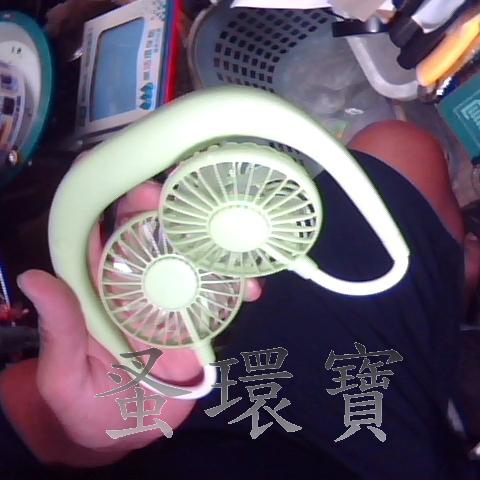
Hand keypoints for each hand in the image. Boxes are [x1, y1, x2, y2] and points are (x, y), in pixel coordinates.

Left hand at [0, 181, 260, 466]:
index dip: (113, 204)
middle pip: (152, 235)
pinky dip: (238, 289)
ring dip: (212, 244)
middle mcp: (139, 285)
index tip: (133, 183)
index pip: (103, 235)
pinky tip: (250, 290)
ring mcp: (174, 300)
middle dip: (167, 209)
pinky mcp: (200, 322)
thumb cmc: (88, 404)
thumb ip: (60, 331)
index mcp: (100, 289)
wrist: (129, 432)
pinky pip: (222, 297)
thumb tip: (33, 278)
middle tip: (185, 191)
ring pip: (193, 259)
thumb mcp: (65, 375)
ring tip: (231, 237)